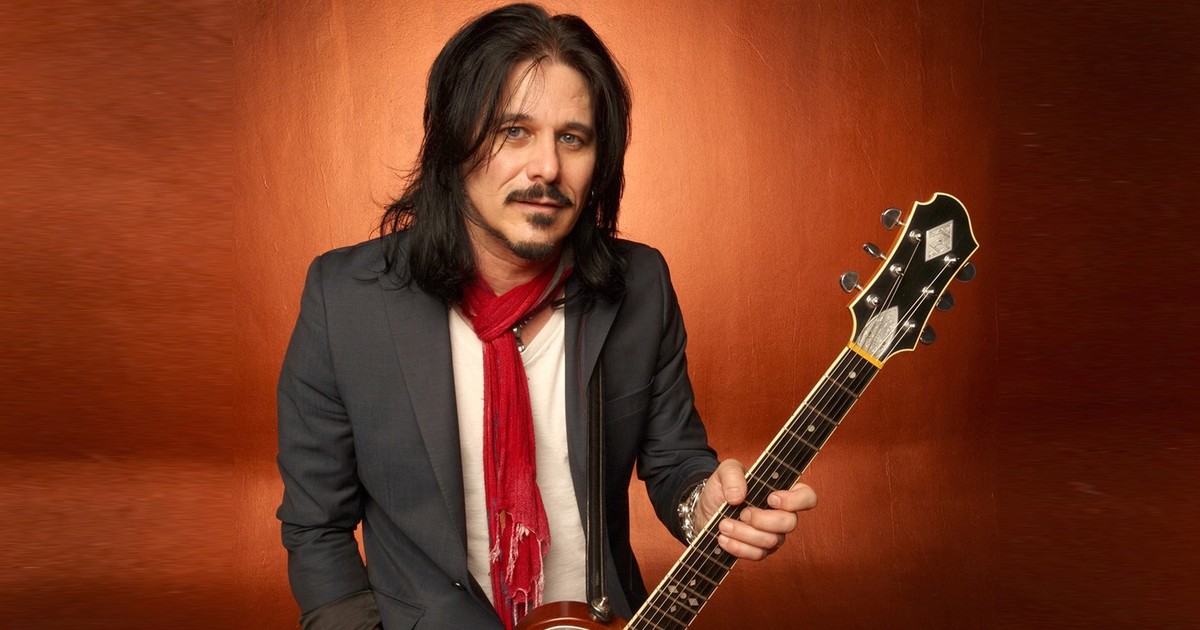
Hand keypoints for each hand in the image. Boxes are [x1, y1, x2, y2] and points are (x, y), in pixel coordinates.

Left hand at [694, 459, 816, 560]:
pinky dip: (737, 547)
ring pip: (770, 541)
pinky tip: (723, 538)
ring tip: (723, 524)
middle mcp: (782, 514)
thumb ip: (733, 474)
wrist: (705, 510)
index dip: (795, 500)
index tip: (770, 498)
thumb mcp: (724, 471)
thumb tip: (738, 496)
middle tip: (742, 513)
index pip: (807, 497)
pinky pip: (756, 555)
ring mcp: (773, 534)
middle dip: (763, 520)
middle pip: (790, 523)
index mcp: (782, 491)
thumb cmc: (722, 488)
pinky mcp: (759, 550)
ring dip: (744, 533)